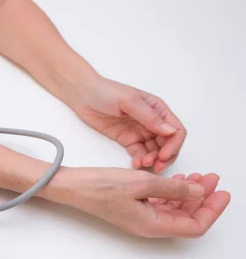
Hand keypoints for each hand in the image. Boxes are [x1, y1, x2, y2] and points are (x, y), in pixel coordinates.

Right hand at [59, 168, 229, 237]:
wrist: (73, 187)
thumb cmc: (100, 186)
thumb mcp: (141, 183)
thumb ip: (173, 189)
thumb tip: (199, 192)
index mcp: (152, 225)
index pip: (194, 226)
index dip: (212, 211)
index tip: (222, 193)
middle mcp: (148, 226)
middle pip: (186, 219)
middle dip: (204, 200)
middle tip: (213, 179)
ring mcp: (140, 218)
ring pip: (175, 212)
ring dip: (190, 196)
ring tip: (199, 177)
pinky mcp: (133, 208)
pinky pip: (161, 205)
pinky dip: (173, 193)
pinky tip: (177, 180)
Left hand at [68, 77, 185, 171]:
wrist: (82, 95)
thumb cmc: (105, 92)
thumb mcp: (129, 102)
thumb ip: (149, 117)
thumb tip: (170, 131)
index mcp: (157, 109)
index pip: (176, 130)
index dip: (174, 145)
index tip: (164, 155)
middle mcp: (152, 121)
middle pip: (167, 144)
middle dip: (164, 157)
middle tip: (156, 167)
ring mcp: (140, 131)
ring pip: (154, 150)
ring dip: (152, 160)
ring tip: (142, 164)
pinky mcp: (127, 139)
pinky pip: (138, 153)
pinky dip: (139, 160)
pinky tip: (135, 164)